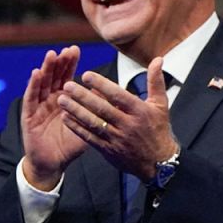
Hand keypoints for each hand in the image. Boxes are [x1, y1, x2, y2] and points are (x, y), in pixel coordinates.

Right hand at [20, 46, 86, 189]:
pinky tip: (36, 73)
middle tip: (67, 49)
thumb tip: (111, 94)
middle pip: (54, 76)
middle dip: (60, 62)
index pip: (66, 77)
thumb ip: (96, 111)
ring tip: (52, 55)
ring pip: (42, 83)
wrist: (52, 163)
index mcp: (64, 99)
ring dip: (46, 68)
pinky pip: (31, 98)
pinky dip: (33, 85)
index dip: (70, 63)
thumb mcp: (87, 126)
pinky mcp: (29, 115)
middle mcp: (50, 99)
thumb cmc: (69, 145)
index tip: (75, 49)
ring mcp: (38, 106)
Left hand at [57, 57, 178, 178]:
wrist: (158, 163)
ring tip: (61, 99)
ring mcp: (116, 139)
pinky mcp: (108, 150)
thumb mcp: (161, 105)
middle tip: (67, 85)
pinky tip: (65, 118)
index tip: (85, 75)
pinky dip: (76, 128)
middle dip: (82, 97)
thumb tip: (157, 59)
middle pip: (102, 109)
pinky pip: (89, 138)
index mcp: (139, 111)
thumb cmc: (158, 129)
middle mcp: (127, 125)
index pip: (118, 95)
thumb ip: (156, 81)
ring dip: (75, 111)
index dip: (101, 85)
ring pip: (93, 123)